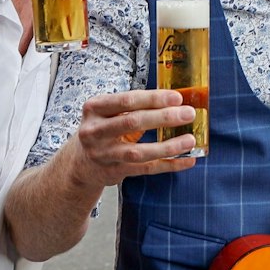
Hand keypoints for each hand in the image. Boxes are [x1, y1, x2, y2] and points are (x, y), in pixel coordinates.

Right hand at [71, 89, 200, 184]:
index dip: (153, 99)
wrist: (79, 163)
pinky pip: (145, 169)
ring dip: (168, 146)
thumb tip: (177, 101)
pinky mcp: (113, 172)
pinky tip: (187, 160)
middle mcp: (94, 131)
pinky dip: (169, 165)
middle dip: (164, 117)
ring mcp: (103, 154)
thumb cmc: (103, 129)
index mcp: (94, 108)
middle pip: (132, 122)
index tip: (177, 97)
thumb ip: (134, 106)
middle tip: (189, 114)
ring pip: (138, 151)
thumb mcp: (108, 113)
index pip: (127, 100)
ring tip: (190, 140)